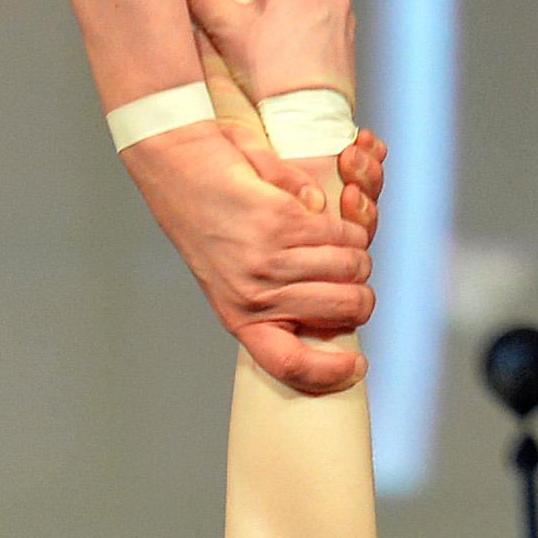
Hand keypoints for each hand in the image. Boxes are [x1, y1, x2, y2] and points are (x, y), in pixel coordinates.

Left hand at [121, 122, 375, 397]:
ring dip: (357, 251)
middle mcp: (254, 296)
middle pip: (343, 311)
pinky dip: (347, 222)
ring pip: (350, 268)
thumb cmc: (209, 220)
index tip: (357, 367)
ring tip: (340, 240)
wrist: (176, 163)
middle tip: (353, 276)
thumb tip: (326, 312)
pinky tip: (331, 213)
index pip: (288, 364)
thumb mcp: (230, 276)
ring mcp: (268, 261)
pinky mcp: (281, 223)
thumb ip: (274, 299)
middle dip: (361, 293)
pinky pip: (341, 234)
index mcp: (240, 318)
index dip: (329, 373)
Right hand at [182, 0, 358, 109]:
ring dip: (304, 14)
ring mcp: (345, 22)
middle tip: (266, 7)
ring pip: (324, 2)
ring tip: (277, 40)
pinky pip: (332, 31)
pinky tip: (292, 60)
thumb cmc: (267, 73)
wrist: (302, 121)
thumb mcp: (226, 30)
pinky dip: (315, 39)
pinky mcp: (349, 49)